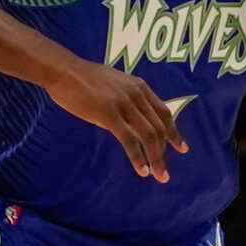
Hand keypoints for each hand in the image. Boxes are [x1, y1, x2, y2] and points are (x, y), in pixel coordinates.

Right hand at [48, 58, 184, 181]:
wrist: (63, 70)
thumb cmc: (83, 78)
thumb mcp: (115, 85)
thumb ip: (127, 102)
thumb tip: (130, 123)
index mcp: (140, 87)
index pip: (164, 113)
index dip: (174, 132)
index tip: (181, 148)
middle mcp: (137, 95)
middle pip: (159, 127)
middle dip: (165, 152)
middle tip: (166, 173)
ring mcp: (124, 104)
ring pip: (148, 135)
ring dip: (156, 158)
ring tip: (159, 175)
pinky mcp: (109, 114)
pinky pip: (129, 139)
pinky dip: (137, 157)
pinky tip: (142, 170)